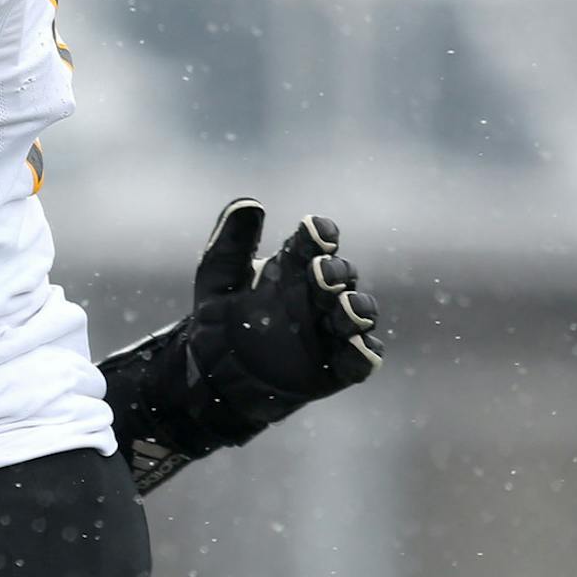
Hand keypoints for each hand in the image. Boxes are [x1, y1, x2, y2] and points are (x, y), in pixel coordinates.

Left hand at [191, 199, 383, 412]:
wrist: (213, 373)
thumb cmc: (219, 319)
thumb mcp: (217, 278)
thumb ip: (231, 242)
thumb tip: (250, 203)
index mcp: (292, 268)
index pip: (314, 242)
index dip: (319, 234)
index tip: (314, 230)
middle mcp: (318, 295)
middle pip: (340, 275)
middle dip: (335, 272)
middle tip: (321, 274)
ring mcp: (330, 331)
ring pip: (359, 314)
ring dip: (358, 310)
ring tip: (347, 308)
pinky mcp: (336, 367)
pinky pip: (360, 360)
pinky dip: (363, 354)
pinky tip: (357, 349)